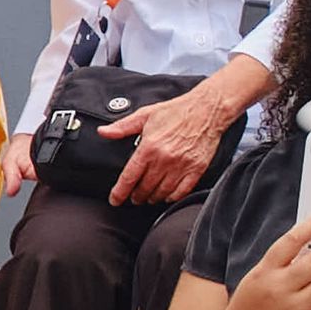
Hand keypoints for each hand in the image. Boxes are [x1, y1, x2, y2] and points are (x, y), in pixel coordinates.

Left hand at [113, 96, 227, 204]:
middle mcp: (164, 159)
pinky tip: (167, 195)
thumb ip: (122, 127)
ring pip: (161, 193)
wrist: (206, 110)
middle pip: (144, 188)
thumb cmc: (177, 111)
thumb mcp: (145, 115)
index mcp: (149, 147)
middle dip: (136, 196)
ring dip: (152, 198)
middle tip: (133, 197)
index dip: (119, 192)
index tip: (115, 200)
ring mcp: (181, 166)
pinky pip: (181, 192)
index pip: (129, 177)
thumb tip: (103, 132)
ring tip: (148, 197)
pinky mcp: (196, 169)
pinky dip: (171, 197)